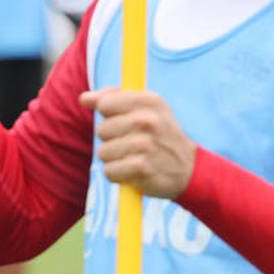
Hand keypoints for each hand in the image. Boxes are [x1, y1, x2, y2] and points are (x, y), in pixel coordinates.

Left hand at [80, 88, 197, 198]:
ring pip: (103, 153)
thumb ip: (114, 98)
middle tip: (132, 143)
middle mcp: (148, 120)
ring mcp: (145, 144)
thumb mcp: (146, 109)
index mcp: (150, 100)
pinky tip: (133, 172)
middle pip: (102, 130)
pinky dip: (117, 175)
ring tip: (134, 158)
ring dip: (114, 159)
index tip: (120, 120)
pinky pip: (109, 171)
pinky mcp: (141, 167)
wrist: (189, 168)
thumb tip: (84, 98)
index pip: (105, 103)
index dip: (108, 114)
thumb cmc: (161, 135)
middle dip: (112, 140)